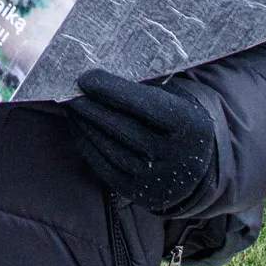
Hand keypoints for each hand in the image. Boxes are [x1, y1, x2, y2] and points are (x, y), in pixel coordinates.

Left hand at [68, 69, 217, 213]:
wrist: (195, 168)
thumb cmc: (178, 120)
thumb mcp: (177, 100)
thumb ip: (147, 87)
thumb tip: (102, 73)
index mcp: (191, 127)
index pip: (146, 106)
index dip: (113, 90)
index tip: (87, 78)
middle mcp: (176, 157)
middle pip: (123, 128)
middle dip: (92, 107)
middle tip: (70, 90)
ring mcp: (155, 179)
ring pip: (109, 148)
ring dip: (84, 124)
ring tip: (71, 105)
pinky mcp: (136, 192)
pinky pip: (103, 166)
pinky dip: (86, 143)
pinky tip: (78, 125)